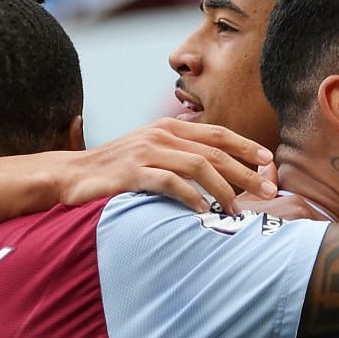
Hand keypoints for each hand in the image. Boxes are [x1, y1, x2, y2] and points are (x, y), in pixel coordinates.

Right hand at [63, 120, 275, 215]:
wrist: (70, 176)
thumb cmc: (113, 171)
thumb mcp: (148, 153)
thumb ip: (177, 155)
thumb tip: (213, 170)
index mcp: (168, 128)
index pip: (217, 133)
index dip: (245, 146)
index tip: (268, 162)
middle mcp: (160, 135)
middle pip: (215, 150)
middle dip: (246, 171)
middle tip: (267, 190)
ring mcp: (146, 152)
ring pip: (198, 165)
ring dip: (224, 188)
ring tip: (237, 210)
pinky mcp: (133, 172)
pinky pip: (170, 182)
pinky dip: (191, 196)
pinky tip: (204, 210)